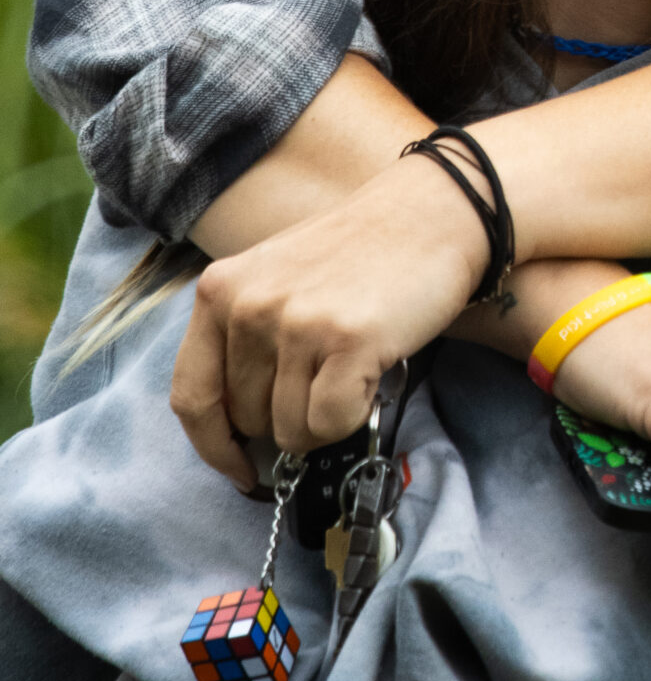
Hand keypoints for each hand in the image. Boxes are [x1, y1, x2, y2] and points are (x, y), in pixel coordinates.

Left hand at [171, 154, 489, 487]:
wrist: (429, 213)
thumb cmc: (358, 254)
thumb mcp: (276, 280)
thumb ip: (244, 339)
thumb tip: (237, 432)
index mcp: (221, 290)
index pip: (191, 395)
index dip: (214, 445)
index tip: (239, 467)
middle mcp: (249, 306)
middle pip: (248, 420)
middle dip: (289, 415)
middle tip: (327, 375)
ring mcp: (296, 323)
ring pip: (291, 430)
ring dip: (326, 415)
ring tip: (352, 362)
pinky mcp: (345, 341)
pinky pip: (330, 424)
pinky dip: (355, 414)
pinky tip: (370, 372)